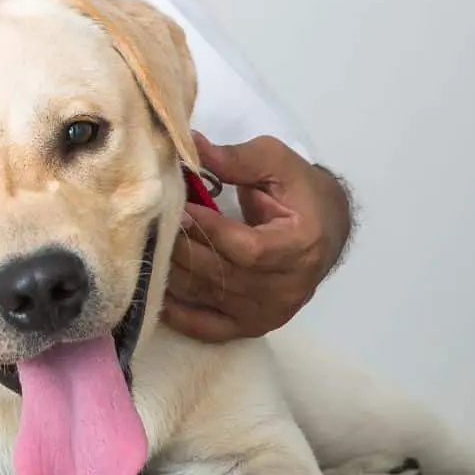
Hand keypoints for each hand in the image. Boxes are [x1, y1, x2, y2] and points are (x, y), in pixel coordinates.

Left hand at [163, 134, 352, 341]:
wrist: (326, 230)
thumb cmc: (300, 192)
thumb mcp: (276, 164)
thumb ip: (236, 159)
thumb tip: (191, 147)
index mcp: (301, 246)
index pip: (247, 249)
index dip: (209, 231)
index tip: (179, 209)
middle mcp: (286, 288)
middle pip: (220, 275)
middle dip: (182, 247)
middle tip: (153, 223)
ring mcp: (267, 313)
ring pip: (206, 296)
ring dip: (172, 271)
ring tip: (147, 244)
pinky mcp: (249, 326)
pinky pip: (205, 327)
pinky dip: (176, 312)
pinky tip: (155, 288)